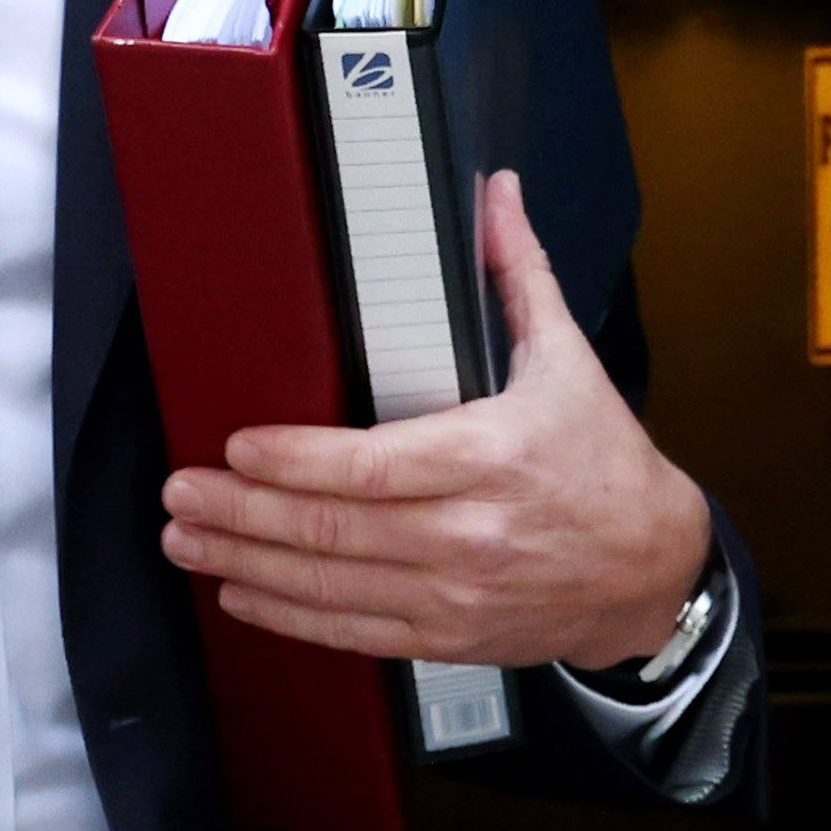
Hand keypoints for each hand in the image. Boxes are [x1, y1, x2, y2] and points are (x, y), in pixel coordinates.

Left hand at [158, 169, 713, 668]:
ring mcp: (456, 594)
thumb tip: (498, 194)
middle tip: (180, 493)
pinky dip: (290, 616)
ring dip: (247, 564)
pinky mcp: (449, 635)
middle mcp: (469, 533)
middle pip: (336, 529)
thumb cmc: (604, 463)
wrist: (650, 570)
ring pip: (333, 586)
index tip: (239, 444)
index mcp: (492, 456)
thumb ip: (520, 274)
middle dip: (244, 513)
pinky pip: (355, 632)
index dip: (297, 460)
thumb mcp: (567, 361)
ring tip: (185, 540)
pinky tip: (241, 593)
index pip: (376, 464)